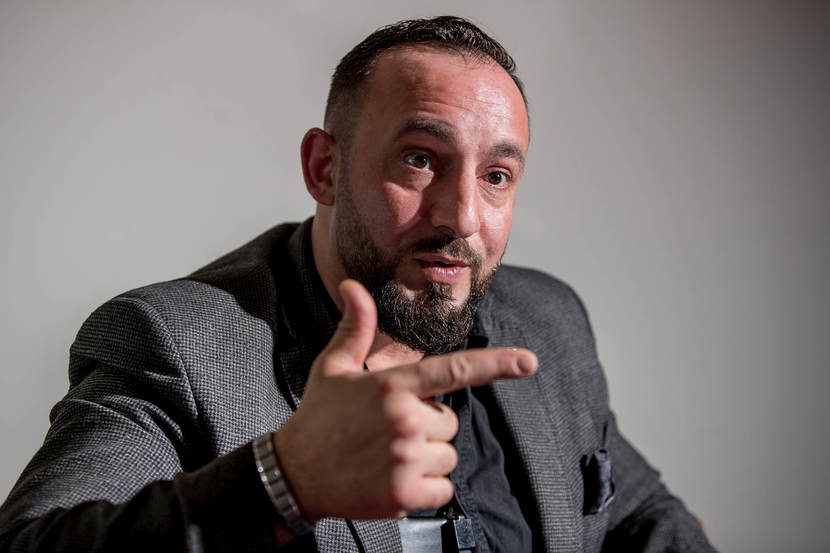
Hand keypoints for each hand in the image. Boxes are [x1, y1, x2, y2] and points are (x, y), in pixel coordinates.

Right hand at [273, 279, 536, 521]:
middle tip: (389, 430)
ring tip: (387, 455)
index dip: (496, 364)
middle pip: (450, 422)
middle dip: (428, 426)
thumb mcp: (334, 367)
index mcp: (392, 385)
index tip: (529, 361)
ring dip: (426, 457)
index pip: (454, 370)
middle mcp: (404, 419)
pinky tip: (391, 480)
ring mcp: (405, 459)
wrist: (294, 474)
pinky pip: (442, 490)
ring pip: (447, 455)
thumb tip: (353, 285)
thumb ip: (355, 327)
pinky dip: (424, 489)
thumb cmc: (318, 416)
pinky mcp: (404, 494)